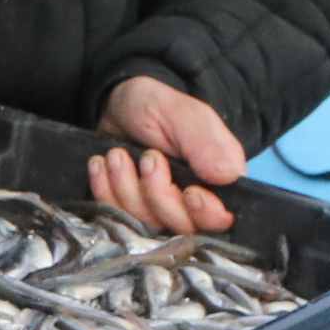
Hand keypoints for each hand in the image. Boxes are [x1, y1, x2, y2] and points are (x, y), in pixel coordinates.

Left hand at [92, 77, 243, 232]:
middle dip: (158, 194)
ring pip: (145, 221)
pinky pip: (116, 214)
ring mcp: (158, 205)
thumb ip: (205, 147)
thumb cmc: (157, 106)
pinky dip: (105, 190)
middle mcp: (192, 196)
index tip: (188, 191)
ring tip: (117, 155)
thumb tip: (228, 177)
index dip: (206, 213)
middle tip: (148, 159)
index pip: (222, 216)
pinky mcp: (130, 207)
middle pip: (182, 225)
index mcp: (219, 176)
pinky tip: (101, 165)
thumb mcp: (184, 117)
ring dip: (126, 187)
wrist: (119, 105)